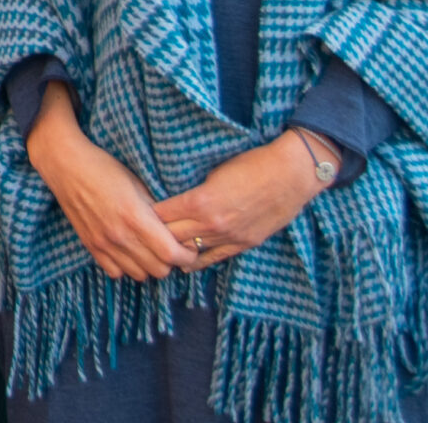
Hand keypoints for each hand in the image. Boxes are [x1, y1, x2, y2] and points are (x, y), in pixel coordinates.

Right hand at [24, 83, 192, 281]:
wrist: (66, 164)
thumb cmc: (104, 167)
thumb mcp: (138, 183)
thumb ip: (157, 210)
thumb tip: (176, 228)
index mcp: (135, 217)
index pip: (171, 254)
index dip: (187, 254)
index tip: (189, 246)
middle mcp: (119, 236)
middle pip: (159, 270)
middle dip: (171, 261)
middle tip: (171, 246)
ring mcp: (103, 243)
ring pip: (139, 275)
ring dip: (149, 265)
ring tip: (150, 249)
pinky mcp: (90, 246)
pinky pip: (116, 273)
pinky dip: (126, 267)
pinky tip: (129, 250)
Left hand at [155, 132, 329, 265]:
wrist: (290, 174)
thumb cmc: (251, 164)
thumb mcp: (214, 171)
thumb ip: (193, 189)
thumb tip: (173, 197)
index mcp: (201, 201)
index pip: (161, 215)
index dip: (147, 214)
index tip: (136, 211)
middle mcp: (212, 224)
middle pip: (171, 237)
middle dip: (155, 234)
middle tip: (142, 232)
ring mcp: (229, 237)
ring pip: (191, 251)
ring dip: (175, 249)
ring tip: (158, 248)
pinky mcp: (244, 244)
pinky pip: (214, 258)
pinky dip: (197, 260)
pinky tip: (184, 263)